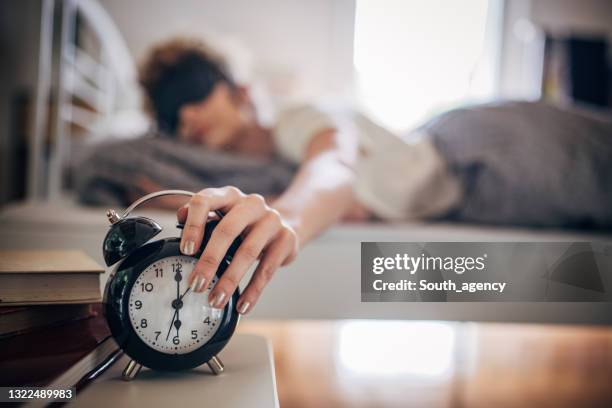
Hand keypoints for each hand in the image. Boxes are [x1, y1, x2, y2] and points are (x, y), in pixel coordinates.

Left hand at [178, 186, 298, 314]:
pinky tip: (242, 304)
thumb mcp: (223, 216)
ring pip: (248, 252)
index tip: (186, 250)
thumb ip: (202, 217)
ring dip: (229, 280)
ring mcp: (271, 220)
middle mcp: (251, 204)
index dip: (193, 225)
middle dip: (209, 260)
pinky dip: (253, 290)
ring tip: (216, 300)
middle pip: (227, 230)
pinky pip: (267, 269)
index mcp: (229, 195)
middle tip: (197, 284)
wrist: (285, 225)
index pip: (205, 201)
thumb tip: (181, 218)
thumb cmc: (245, 225)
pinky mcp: (286, 239)